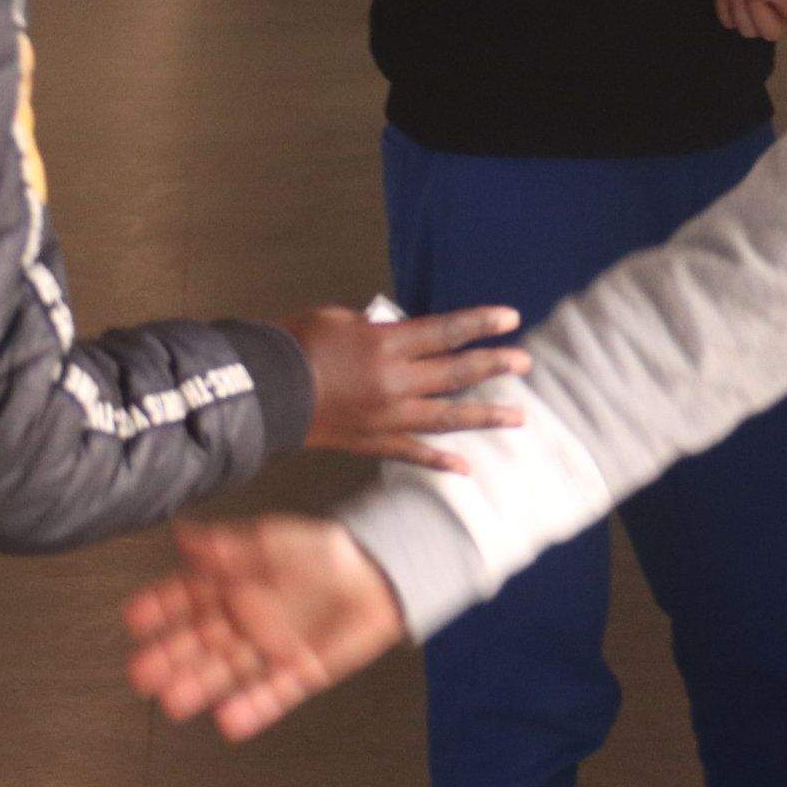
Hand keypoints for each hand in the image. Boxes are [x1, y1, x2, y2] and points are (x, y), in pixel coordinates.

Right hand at [123, 518, 405, 739]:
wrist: (379, 575)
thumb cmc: (326, 552)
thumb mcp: (276, 540)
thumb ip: (231, 545)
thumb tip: (186, 536)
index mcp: (233, 585)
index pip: (186, 599)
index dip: (161, 608)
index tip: (134, 618)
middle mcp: (244, 621)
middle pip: (199, 642)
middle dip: (169, 657)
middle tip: (141, 672)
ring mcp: (269, 649)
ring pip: (228, 672)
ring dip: (201, 687)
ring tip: (173, 700)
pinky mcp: (299, 672)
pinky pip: (273, 694)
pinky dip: (253, 709)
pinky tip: (230, 721)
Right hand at [284, 304, 527, 469]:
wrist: (261, 393)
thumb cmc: (294, 346)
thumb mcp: (339, 319)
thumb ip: (377, 328)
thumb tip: (400, 337)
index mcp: (387, 344)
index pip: (447, 331)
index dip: (481, 323)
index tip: (511, 319)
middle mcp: (395, 382)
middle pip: (457, 373)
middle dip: (496, 366)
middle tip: (525, 363)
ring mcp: (387, 416)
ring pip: (448, 417)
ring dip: (486, 416)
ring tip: (520, 417)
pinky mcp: (371, 442)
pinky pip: (412, 453)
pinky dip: (439, 461)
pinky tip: (465, 468)